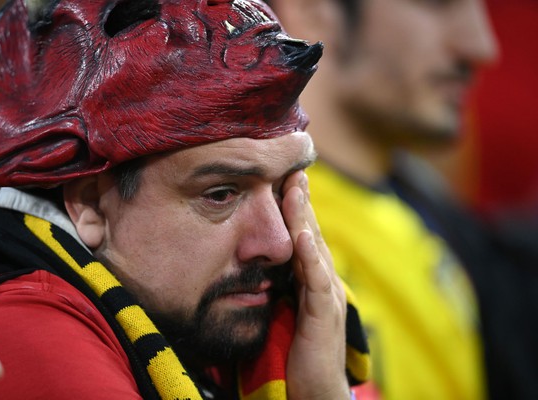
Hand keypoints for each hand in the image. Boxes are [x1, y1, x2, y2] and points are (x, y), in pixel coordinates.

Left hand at [282, 170, 349, 399]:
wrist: (310, 391)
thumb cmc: (293, 352)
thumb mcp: (280, 310)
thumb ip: (272, 285)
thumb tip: (249, 265)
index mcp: (309, 280)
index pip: (302, 235)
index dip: (294, 207)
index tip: (281, 177)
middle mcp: (322, 283)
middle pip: (311, 233)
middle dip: (301, 201)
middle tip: (293, 168)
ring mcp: (326, 299)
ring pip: (315, 250)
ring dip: (306, 218)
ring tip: (296, 187)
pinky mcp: (324, 319)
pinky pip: (317, 284)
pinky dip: (310, 259)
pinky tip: (302, 237)